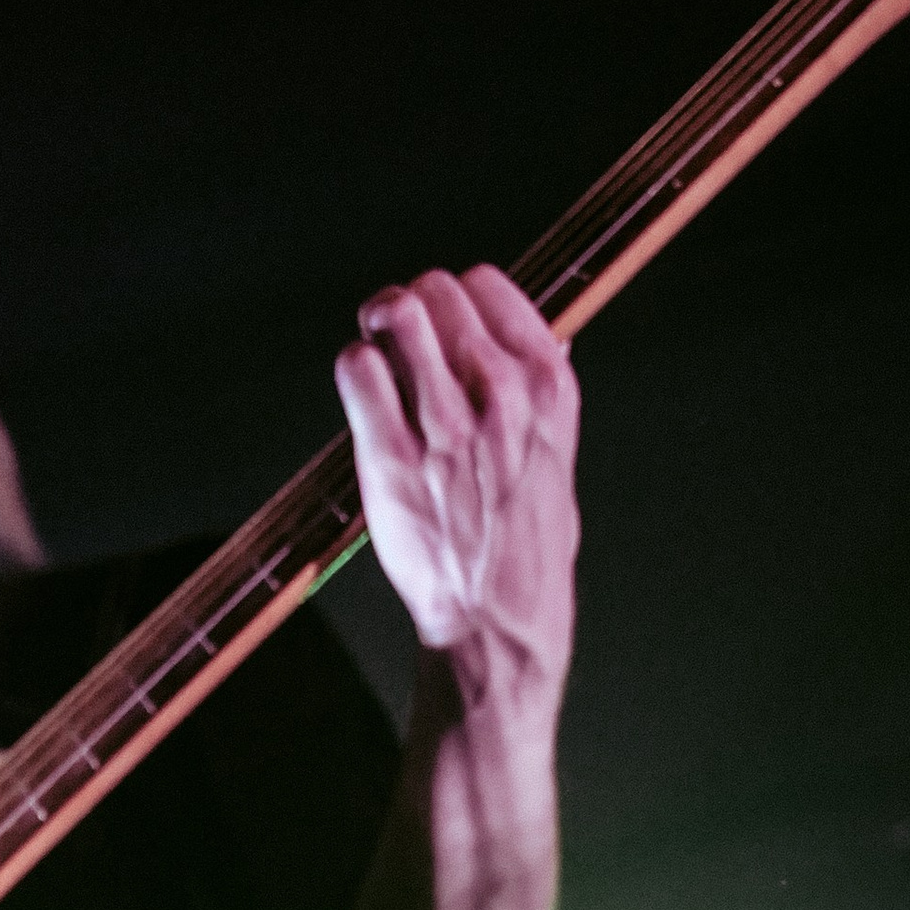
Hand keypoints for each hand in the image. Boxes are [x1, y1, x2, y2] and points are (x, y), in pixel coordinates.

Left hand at [336, 266, 578, 697]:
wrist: (499, 623)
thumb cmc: (527, 548)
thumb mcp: (557, 458)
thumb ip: (543, 398)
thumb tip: (549, 339)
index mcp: (548, 386)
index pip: (488, 286)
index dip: (455, 297)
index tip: (442, 322)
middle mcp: (502, 395)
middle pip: (437, 292)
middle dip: (411, 307)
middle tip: (396, 335)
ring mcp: (446, 426)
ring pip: (397, 316)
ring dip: (376, 326)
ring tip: (375, 350)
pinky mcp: (392, 459)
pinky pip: (358, 371)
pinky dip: (352, 369)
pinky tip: (361, 391)